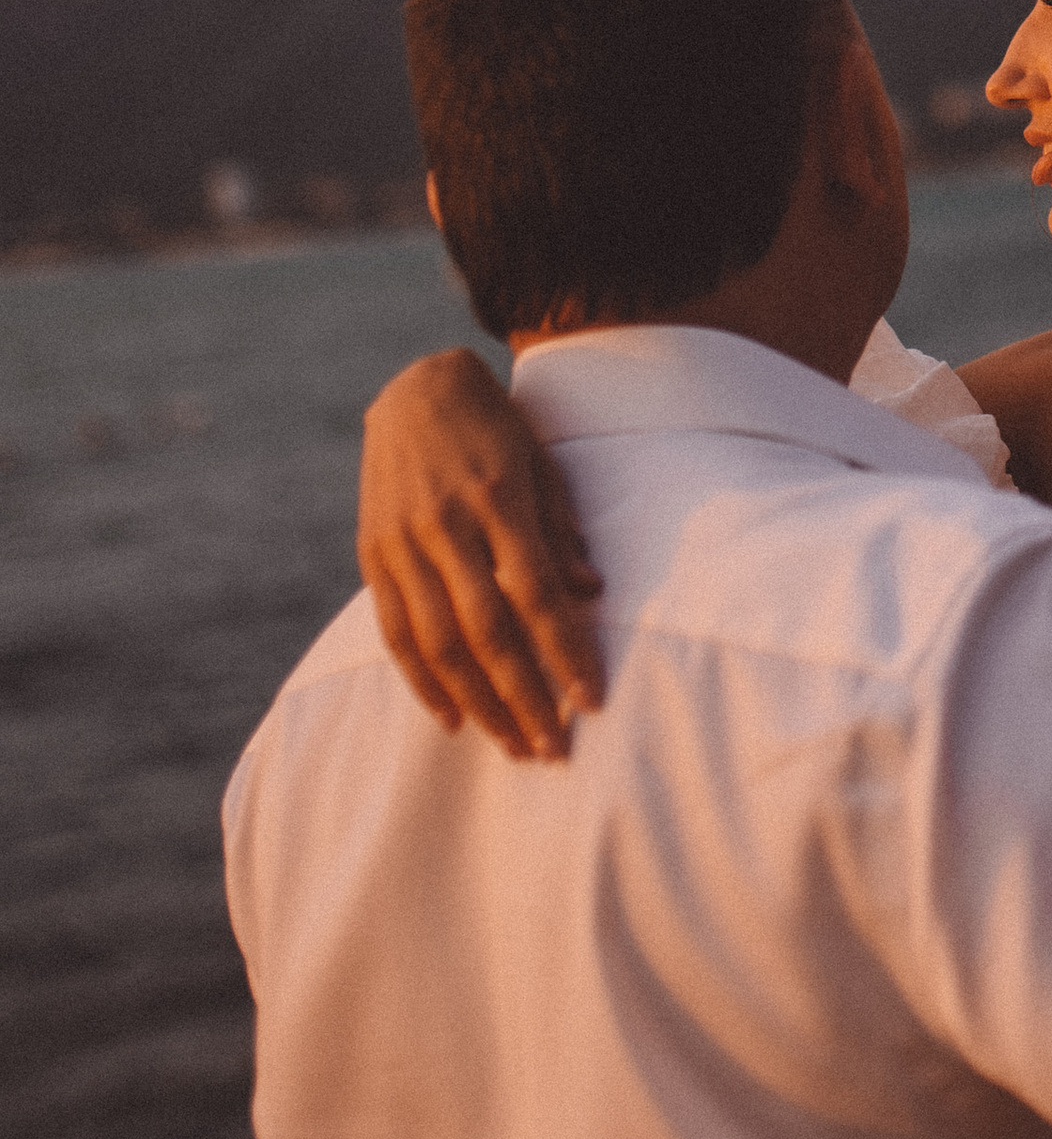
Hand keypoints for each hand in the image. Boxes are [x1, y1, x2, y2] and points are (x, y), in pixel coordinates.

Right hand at [358, 350, 604, 757]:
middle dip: (524, 696)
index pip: (536, 592)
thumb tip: (592, 594)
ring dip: (477, 702)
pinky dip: (421, 682)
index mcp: (498, 497)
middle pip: (487, 630)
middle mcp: (446, 523)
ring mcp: (403, 541)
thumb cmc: (497, 429)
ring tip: (512, 745)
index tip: (592, 700)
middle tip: (554, 749)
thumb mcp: (542, 462)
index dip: (565, 650)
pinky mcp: (373, 554)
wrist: (416, 389)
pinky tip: (452, 718)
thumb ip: (562, 528)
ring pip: (438, 642)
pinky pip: (395, 631)